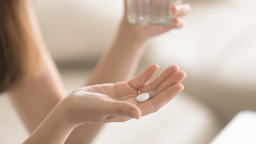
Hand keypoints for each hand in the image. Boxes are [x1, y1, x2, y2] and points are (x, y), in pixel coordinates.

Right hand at [61, 64, 185, 124]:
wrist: (72, 106)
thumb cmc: (85, 109)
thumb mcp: (103, 108)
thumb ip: (120, 110)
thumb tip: (138, 115)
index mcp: (131, 112)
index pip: (154, 104)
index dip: (167, 95)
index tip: (179, 85)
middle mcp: (132, 105)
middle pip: (155, 94)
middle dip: (168, 84)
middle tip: (181, 73)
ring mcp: (128, 96)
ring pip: (149, 87)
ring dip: (161, 78)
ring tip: (174, 68)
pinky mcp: (121, 89)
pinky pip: (138, 81)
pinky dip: (147, 74)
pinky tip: (155, 67)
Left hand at [120, 0, 190, 40]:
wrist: (131, 26)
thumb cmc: (132, 8)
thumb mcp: (129, 0)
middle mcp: (170, 2)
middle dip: (179, 1)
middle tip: (172, 4)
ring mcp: (172, 14)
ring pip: (185, 9)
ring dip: (182, 9)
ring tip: (174, 10)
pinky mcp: (170, 25)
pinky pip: (179, 24)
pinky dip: (179, 23)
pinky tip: (176, 22)